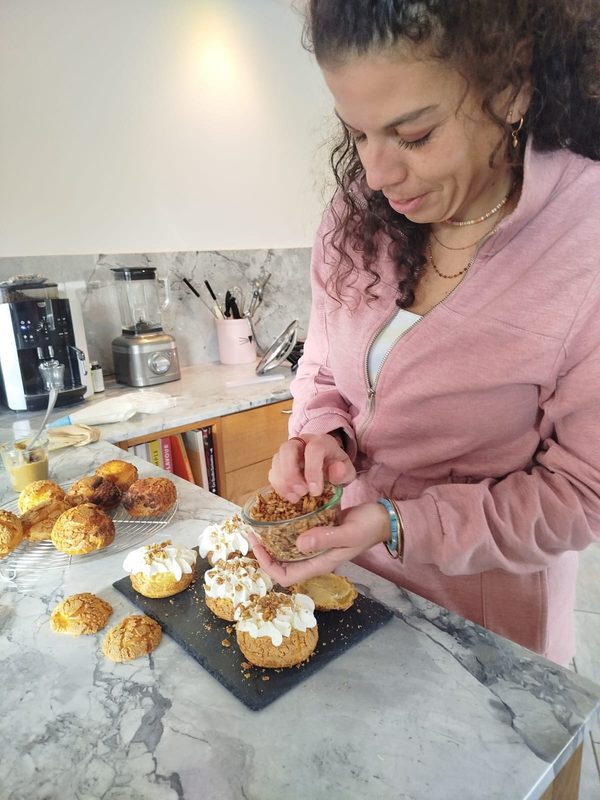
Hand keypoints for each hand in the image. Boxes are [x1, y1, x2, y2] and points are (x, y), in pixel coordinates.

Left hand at [248, 501, 389, 586]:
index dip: (268, 565)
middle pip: (283, 564)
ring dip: (273, 540)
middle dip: (266, 551)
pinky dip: (285, 528)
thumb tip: (298, 544)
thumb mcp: (348, 533)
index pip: (286, 577)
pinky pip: (296, 534)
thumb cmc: (368, 528)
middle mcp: (315, 557)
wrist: (383, 518)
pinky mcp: (319, 532)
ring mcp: (317, 545)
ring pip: (288, 549)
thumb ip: (325, 538)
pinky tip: (280, 512)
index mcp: (320, 563)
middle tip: (254, 532)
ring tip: (262, 523)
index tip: (258, 546)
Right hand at [268, 433, 355, 502]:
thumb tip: (336, 471)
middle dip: (291, 473)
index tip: (316, 491)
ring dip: (283, 482)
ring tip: (295, 499)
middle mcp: (302, 442)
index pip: (313, 449)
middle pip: (288, 449)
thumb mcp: (346, 471)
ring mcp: (288, 451)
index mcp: (321, 441)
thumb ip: (344, 472)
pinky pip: (273, 471)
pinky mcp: (280, 462)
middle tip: (301, 493)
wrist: (328, 464)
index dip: (313, 470)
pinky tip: (289, 496)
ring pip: (277, 460)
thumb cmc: (336, 468)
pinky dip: (278, 486)